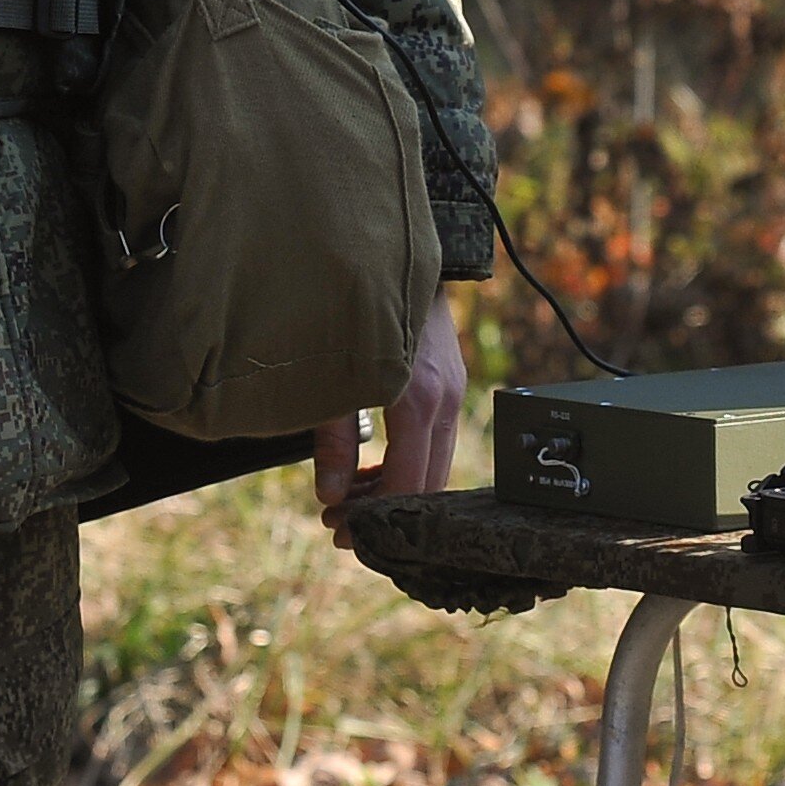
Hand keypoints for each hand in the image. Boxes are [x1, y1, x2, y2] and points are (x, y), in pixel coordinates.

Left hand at [315, 296, 468, 541]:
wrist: (403, 256)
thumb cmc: (356, 308)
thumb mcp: (334, 376)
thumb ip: (334, 439)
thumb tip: (330, 495)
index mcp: (417, 402)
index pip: (406, 486)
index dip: (372, 519)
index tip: (338, 529)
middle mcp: (445, 401)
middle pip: (427, 484)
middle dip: (384, 512)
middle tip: (340, 523)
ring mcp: (453, 391)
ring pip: (435, 465)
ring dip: (396, 488)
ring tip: (351, 497)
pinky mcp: (451, 383)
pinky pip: (436, 441)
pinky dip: (408, 462)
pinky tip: (375, 466)